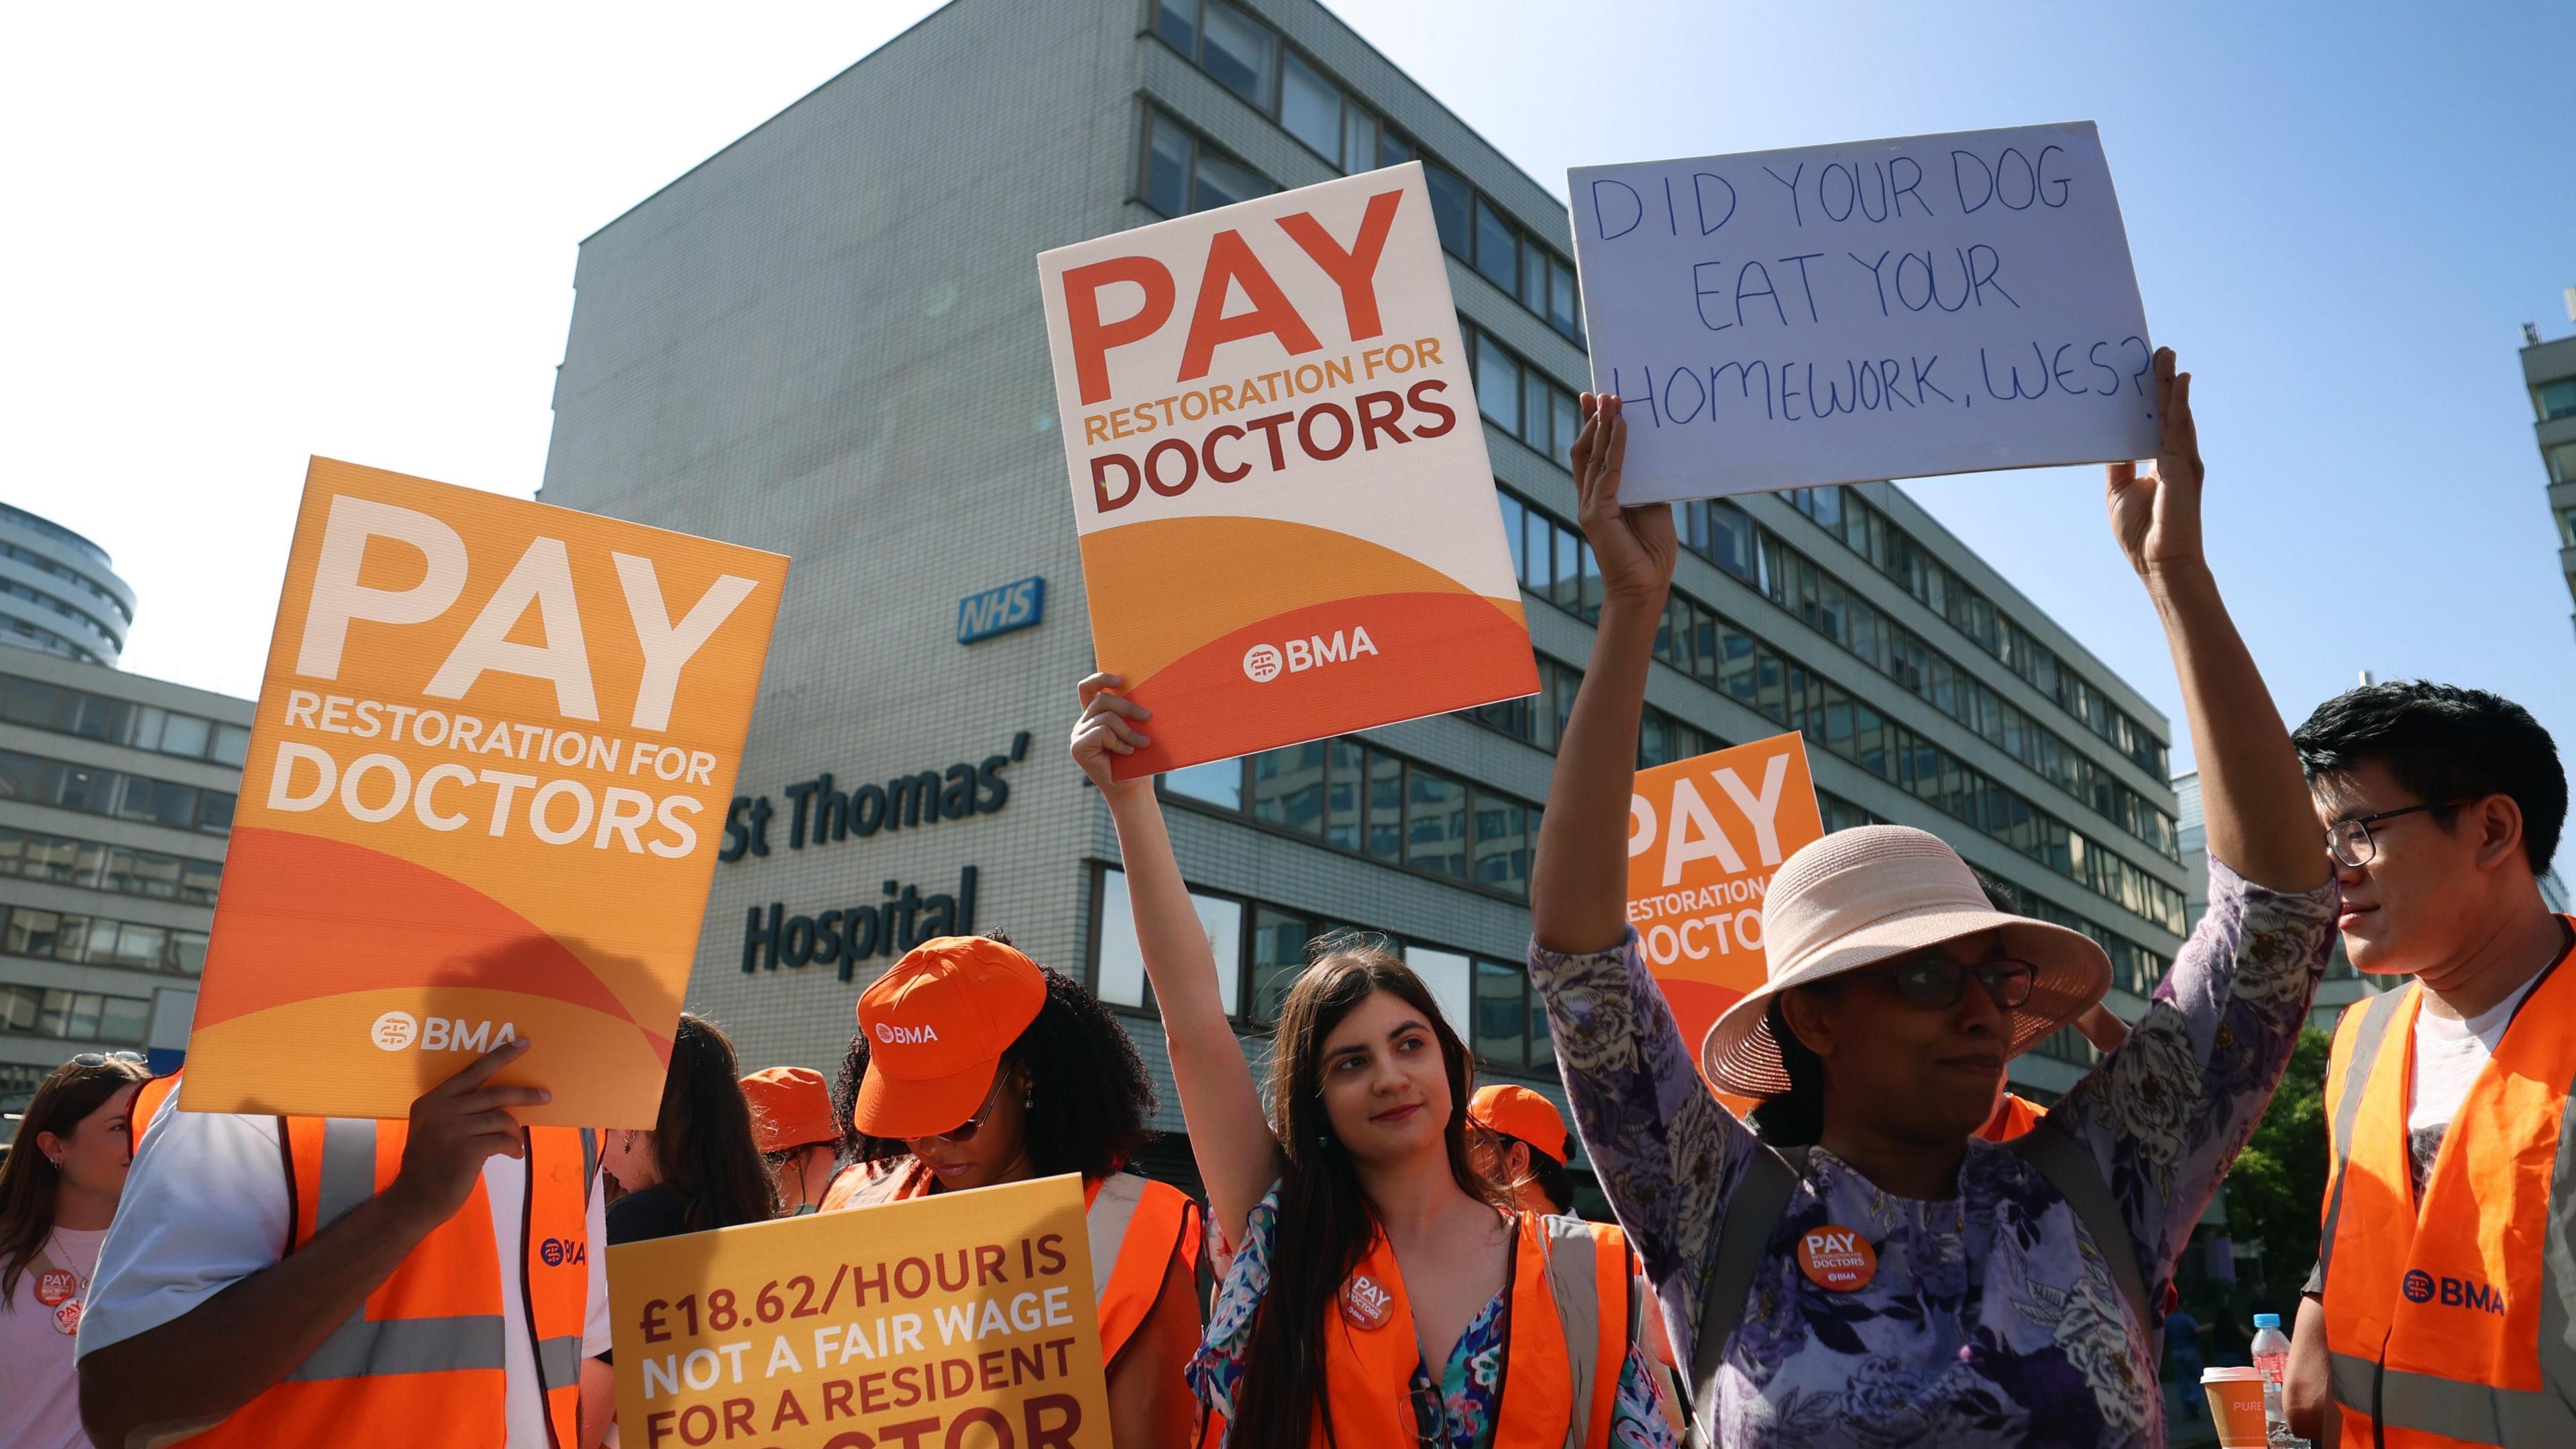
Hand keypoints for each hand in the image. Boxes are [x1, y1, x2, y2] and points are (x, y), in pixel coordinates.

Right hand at [384, 1037, 547, 1227]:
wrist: (416, 1199)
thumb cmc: (430, 1164)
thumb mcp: (433, 1128)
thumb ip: (457, 1110)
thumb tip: (502, 1099)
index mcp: (432, 1100)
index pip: (472, 1072)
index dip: (500, 1056)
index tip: (523, 1043)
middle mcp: (441, 1110)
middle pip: (495, 1093)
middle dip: (525, 1094)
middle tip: (546, 1097)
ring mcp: (453, 1129)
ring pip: (502, 1119)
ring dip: (515, 1132)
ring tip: (516, 1143)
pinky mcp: (467, 1150)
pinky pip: (503, 1140)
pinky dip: (513, 1147)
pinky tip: (513, 1155)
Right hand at [1070, 673, 1153, 797]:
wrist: (1130, 787)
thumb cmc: (1136, 758)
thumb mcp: (1135, 730)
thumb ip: (1131, 714)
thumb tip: (1146, 692)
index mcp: (1095, 715)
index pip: (1088, 688)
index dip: (1101, 679)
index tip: (1121, 680)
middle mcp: (1083, 722)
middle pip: (1103, 700)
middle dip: (1128, 707)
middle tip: (1148, 717)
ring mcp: (1078, 734)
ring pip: (1106, 718)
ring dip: (1129, 731)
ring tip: (1144, 743)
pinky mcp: (1077, 747)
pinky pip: (1102, 732)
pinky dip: (1119, 742)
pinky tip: (1128, 753)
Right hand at [1569, 394, 1676, 605]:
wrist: (1646, 586)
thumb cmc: (1651, 550)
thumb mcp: (1652, 506)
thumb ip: (1647, 482)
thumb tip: (1656, 454)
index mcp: (1599, 497)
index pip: (1590, 454)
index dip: (1591, 426)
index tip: (1595, 399)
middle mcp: (1589, 499)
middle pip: (1585, 449)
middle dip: (1593, 419)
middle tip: (1603, 392)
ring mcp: (1590, 506)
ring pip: (1592, 456)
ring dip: (1603, 426)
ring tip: (1613, 400)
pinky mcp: (1597, 514)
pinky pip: (1608, 472)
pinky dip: (1616, 447)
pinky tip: (1623, 427)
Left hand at [2104, 347, 2203, 578]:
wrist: (2159, 562)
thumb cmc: (2142, 533)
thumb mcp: (2120, 491)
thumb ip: (2119, 462)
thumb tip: (2109, 438)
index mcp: (2160, 462)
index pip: (2154, 422)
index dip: (2149, 398)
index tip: (2143, 372)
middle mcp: (2174, 456)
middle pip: (2167, 411)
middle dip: (2162, 381)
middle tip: (2158, 352)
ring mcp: (2181, 459)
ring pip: (2175, 413)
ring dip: (2170, 383)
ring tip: (2166, 356)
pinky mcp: (2181, 466)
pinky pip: (2178, 428)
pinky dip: (2177, 403)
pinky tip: (2177, 382)